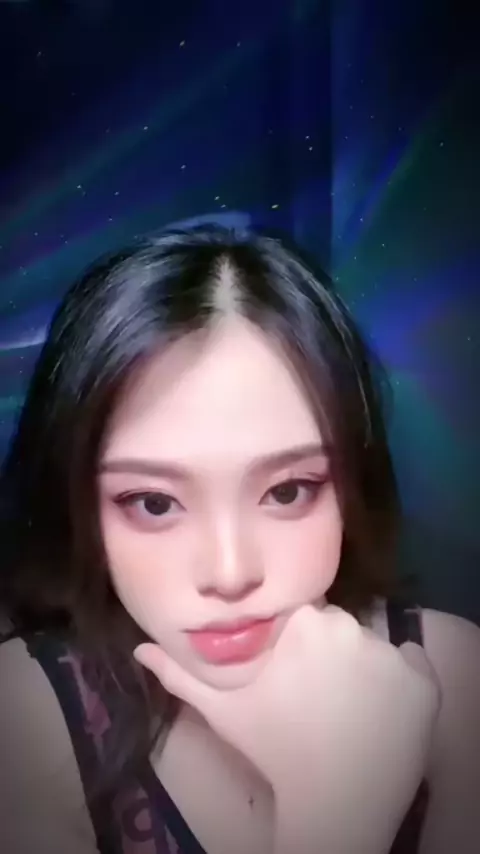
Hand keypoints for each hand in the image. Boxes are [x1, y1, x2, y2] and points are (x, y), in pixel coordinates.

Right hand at [135, 605, 440, 842]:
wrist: (333, 805)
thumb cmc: (275, 749)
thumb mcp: (223, 710)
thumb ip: (180, 675)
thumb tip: (139, 647)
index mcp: (304, 623)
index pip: (305, 619)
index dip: (298, 649)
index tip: (293, 678)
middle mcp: (351, 626)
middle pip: (340, 630)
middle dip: (330, 656)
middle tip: (318, 697)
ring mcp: (392, 653)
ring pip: (374, 649)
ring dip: (364, 672)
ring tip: (349, 710)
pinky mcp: (424, 680)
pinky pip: (411, 667)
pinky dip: (399, 686)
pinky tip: (378, 715)